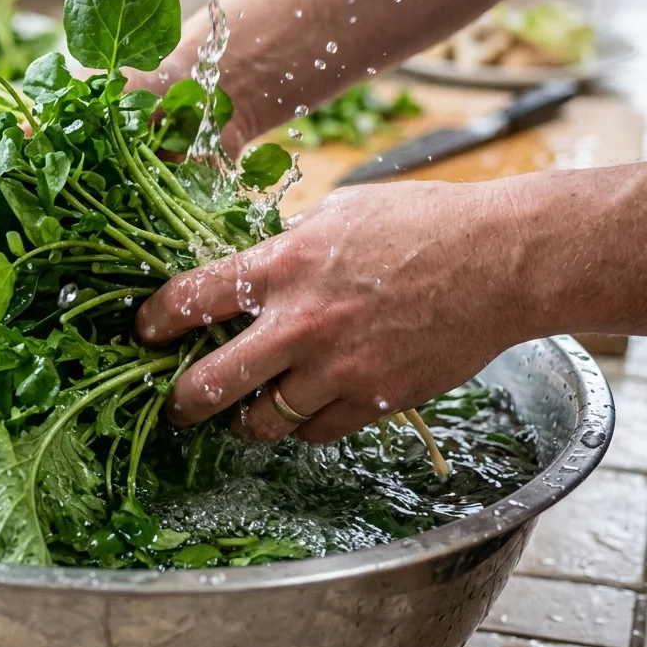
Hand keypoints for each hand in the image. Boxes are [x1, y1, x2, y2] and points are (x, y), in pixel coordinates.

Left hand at [134, 180, 525, 443]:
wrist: (502, 260)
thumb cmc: (423, 223)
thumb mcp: (339, 213)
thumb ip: (286, 247)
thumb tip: (247, 267)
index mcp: (283, 263)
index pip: (190, 298)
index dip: (153, 322)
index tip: (144, 333)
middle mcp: (301, 322)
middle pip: (209, 384)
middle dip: (180, 402)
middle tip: (176, 404)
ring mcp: (338, 368)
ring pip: (261, 423)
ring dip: (246, 421)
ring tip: (246, 411)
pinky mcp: (375, 400)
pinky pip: (316, 433)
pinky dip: (305, 425)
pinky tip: (310, 404)